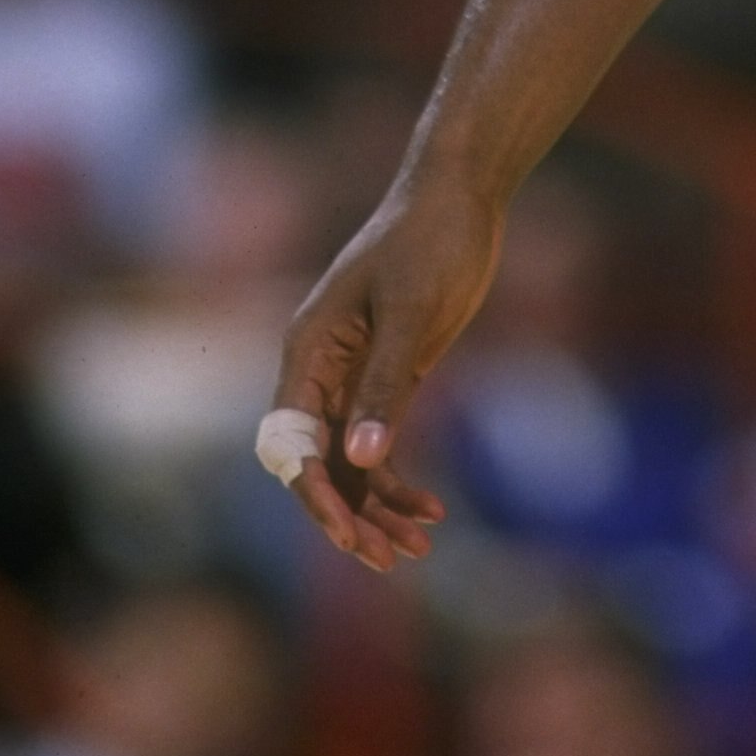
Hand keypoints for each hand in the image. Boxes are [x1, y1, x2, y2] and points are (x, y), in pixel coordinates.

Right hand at [264, 176, 503, 570]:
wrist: (461, 195)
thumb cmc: (431, 241)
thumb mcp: (412, 312)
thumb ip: (385, 383)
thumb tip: (359, 459)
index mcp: (308, 351)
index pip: (293, 443)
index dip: (314, 494)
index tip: (347, 537)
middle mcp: (320, 370)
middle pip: (319, 464)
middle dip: (349, 515)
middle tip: (391, 559)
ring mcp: (352, 377)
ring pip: (349, 463)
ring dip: (376, 508)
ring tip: (418, 547)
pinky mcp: (387, 376)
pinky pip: (379, 444)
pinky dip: (397, 480)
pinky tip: (433, 509)